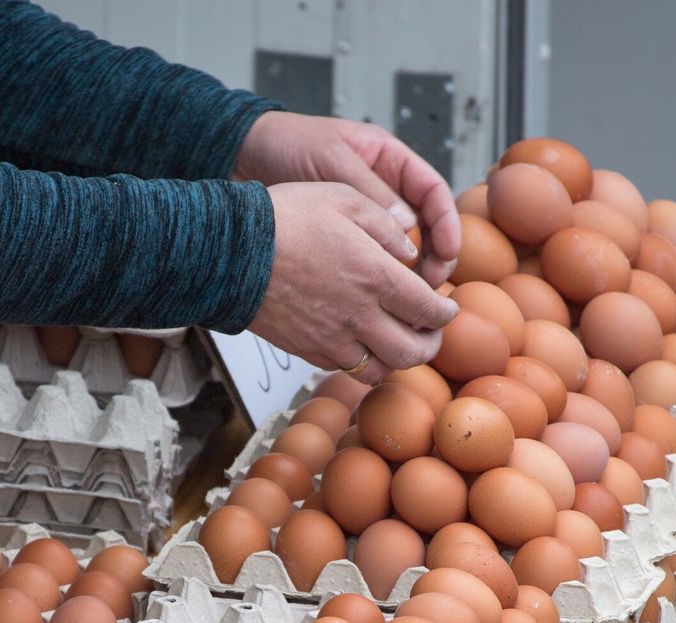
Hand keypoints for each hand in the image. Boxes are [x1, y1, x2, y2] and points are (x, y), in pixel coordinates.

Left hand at [234, 112, 459, 286]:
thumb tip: (407, 230)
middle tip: (430, 286)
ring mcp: (363, 214)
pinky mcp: (342, 238)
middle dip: (434, 257)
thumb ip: (369, 191)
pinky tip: (377, 299)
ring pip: (400, 250)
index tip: (448, 253)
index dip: (447, 224)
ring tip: (408, 300)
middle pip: (425, 227)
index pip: (433, 192)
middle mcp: (382, 188)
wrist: (241, 155)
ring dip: (409, 275)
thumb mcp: (331, 160)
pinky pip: (370, 260)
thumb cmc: (287, 145)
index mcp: (388, 161)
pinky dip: (378, 279)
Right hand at [248, 183, 458, 384]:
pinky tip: (359, 341)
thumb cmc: (286, 217)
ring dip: (396, 360)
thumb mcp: (344, 199)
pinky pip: (345, 368)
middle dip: (430, 345)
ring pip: (381, 370)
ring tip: (397, 343)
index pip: (430, 311)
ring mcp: (331, 338)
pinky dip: (362, 361)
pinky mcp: (307, 350)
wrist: (229, 250)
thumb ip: (387, 227)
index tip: (446, 307)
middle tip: (430, 333)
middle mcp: (359, 316)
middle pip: (413, 353)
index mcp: (376, 277)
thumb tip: (411, 255)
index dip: (445, 314)